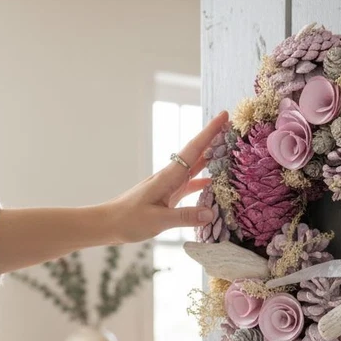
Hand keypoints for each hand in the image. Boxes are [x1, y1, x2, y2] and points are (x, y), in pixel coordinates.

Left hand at [106, 111, 228, 242]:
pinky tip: (212, 184)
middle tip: (233, 129)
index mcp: (168, 177)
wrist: (107, 223)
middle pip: (196, 154)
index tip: (224, 116)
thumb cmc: (128, 220)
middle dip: (214, 140)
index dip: (210, 133)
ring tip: (228, 152)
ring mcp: (168, 186)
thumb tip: (211, 213)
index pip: (194, 150)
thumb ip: (185, 216)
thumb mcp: (158, 220)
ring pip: (194, 168)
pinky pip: (189, 184)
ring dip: (210, 159)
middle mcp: (170, 177)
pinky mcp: (167, 196)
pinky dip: (202, 182)